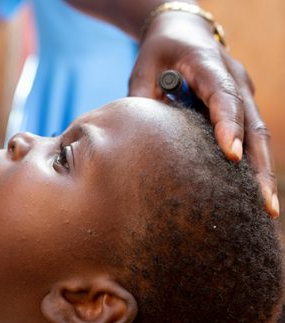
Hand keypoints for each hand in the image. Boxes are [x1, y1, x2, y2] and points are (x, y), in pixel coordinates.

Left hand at [129, 12, 278, 217]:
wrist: (183, 32)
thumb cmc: (159, 52)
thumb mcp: (142, 68)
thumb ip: (142, 99)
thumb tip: (138, 139)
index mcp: (207, 63)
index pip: (222, 94)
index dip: (227, 124)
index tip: (231, 154)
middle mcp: (234, 77)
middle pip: (252, 122)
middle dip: (258, 164)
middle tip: (262, 201)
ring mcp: (243, 90)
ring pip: (259, 133)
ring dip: (263, 170)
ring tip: (266, 207)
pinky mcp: (243, 104)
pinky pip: (252, 135)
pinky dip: (254, 163)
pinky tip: (254, 193)